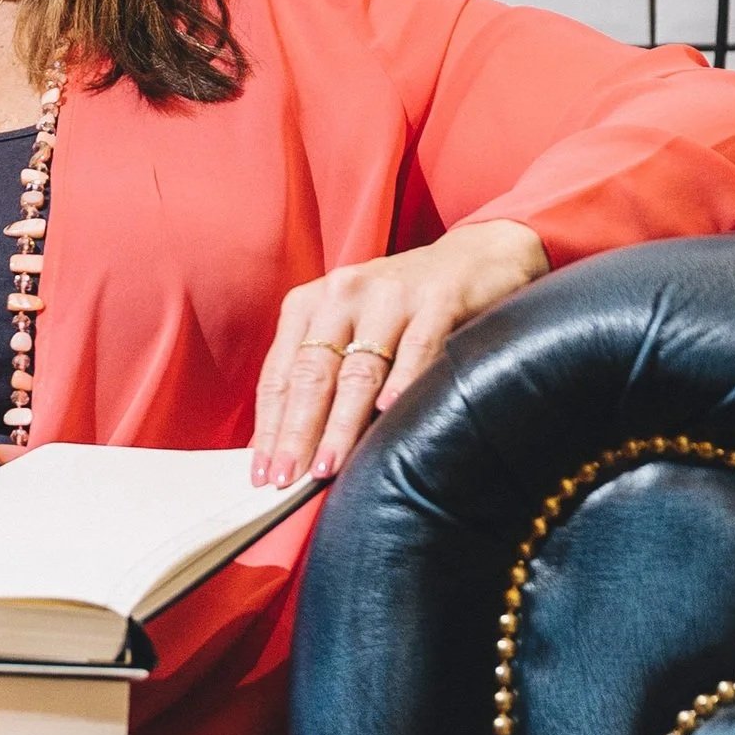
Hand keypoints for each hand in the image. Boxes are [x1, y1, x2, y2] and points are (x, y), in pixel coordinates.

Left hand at [250, 220, 548, 487]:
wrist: (474, 256)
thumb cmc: (402, 305)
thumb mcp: (350, 326)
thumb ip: (320, 372)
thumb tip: (287, 444)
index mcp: (311, 302)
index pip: (280, 373)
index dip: (269, 426)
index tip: (260, 471)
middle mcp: (343, 292)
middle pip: (312, 373)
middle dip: (296, 432)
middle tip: (284, 479)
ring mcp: (391, 294)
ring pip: (360, 368)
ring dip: (340, 423)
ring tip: (327, 465)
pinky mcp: (438, 298)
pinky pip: (418, 347)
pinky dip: (402, 382)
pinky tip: (388, 414)